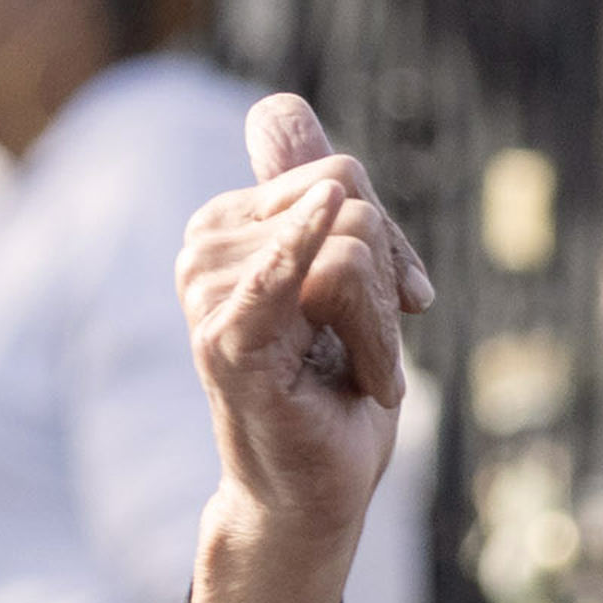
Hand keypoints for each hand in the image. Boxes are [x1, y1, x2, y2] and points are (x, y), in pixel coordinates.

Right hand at [177, 92, 430, 602]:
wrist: (314, 491)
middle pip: (352, 198)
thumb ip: (317, 193)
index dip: (387, 232)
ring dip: (381, 331)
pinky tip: (358, 347)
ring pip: (353, 248)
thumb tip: (275, 111)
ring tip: (352, 377)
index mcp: (230, 222)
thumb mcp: (342, 279)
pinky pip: (299, 276)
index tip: (397, 294)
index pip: (340, 171)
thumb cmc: (331, 391)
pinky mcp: (229, 340)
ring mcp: (209, 290)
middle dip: (390, 280)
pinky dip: (344, 303)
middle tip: (369, 351)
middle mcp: (206, 244)